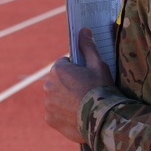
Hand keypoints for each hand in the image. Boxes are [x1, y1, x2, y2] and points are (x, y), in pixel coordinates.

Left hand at [43, 28, 113, 143]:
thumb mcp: (98, 65)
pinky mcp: (50, 119)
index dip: (77, 70)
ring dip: (65, 99)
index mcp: (57, 70)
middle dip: (69, 84)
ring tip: (83, 105)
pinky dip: (63, 114)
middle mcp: (48, 85)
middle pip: (59, 81)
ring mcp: (48, 103)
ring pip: (56, 97)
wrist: (103, 120)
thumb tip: (83, 30)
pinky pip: (55, 113)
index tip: (87, 77)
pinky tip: (77, 116)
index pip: (64, 64)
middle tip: (86, 92)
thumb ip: (88, 47)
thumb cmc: (101, 90)